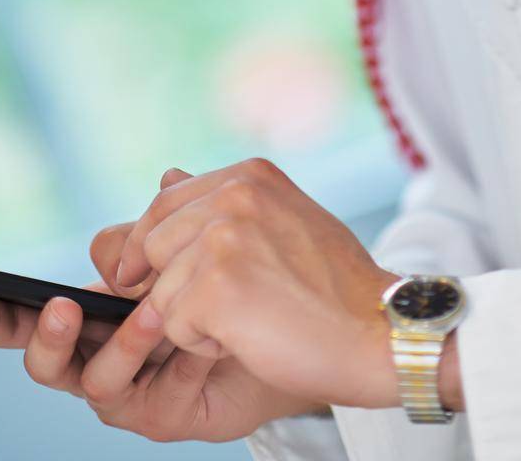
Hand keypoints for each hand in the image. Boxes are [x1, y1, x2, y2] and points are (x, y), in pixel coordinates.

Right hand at [0, 170, 328, 441]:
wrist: (280, 338)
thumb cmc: (223, 288)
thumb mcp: (196, 244)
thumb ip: (175, 216)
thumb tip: (168, 176)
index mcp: (89, 313)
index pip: (25, 311)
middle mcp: (96, 356)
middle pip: (42, 359)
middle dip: (36, 336)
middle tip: (57, 307)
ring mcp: (127, 392)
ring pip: (97, 380)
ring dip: (123, 342)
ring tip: (155, 313)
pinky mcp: (161, 418)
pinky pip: (157, 395)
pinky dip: (180, 360)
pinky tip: (206, 339)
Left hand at [114, 155, 401, 409]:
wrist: (378, 332)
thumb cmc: (334, 287)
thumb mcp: (283, 220)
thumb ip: (226, 202)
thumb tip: (164, 177)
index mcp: (250, 175)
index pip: (165, 201)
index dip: (148, 244)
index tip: (143, 276)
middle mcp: (235, 195)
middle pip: (154, 244)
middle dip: (172, 285)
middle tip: (223, 310)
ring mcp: (224, 238)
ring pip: (160, 290)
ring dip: (191, 319)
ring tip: (248, 321)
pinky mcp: (216, 287)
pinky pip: (172, 325)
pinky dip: (201, 345)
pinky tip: (248, 338)